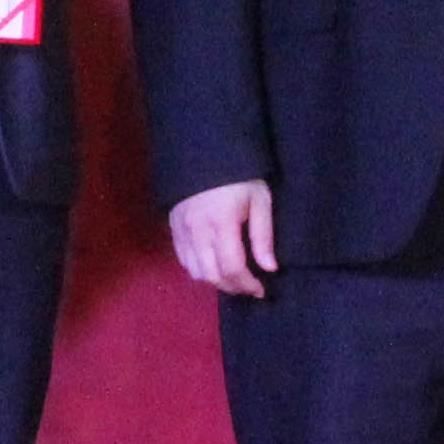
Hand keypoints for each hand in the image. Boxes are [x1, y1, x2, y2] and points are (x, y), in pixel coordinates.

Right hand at [170, 179, 276, 298]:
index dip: (247, 285)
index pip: (232, 268)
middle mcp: (198, 231)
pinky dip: (199, 270)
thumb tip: (270, 268)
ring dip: (216, 281)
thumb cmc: (239, 177)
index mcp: (222, 223)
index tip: (260, 290)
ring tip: (232, 277)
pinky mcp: (173, 228)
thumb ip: (263, 235)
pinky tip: (213, 265)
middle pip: (213, 275)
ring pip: (196, 272)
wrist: (205, 153)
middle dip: (233, 288)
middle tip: (249, 287)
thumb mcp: (259, 200)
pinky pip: (183, 260)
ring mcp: (182, 231)